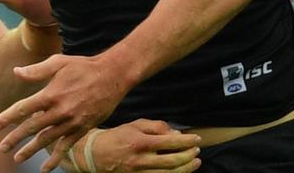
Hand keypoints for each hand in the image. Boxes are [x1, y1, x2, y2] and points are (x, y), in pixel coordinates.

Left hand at [0, 53, 129, 171]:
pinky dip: (55, 158)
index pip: (23, 108)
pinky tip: (46, 168)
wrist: (112, 76)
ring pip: (46, 140)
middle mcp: (60, 110)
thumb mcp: (58, 62)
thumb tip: (16, 72)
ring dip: (30, 150)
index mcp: (51, 93)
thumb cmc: (82, 66)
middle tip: (2, 147)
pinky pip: (66, 147)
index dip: (7, 118)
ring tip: (17, 158)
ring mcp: (71, 122)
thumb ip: (36, 70)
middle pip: (32, 127)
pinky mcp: (82, 129)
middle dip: (15, 138)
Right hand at [58, 120, 200, 172]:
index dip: (186, 141)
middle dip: (189, 155)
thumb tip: (175, 132)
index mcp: (140, 142)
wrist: (96, 155)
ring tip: (195, 162)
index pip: (169, 141)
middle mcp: (141, 159)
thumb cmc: (117, 137)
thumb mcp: (134, 125)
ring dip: (186, 168)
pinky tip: (181, 171)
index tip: (196, 138)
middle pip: (173, 160)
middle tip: (197, 150)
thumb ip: (155, 126)